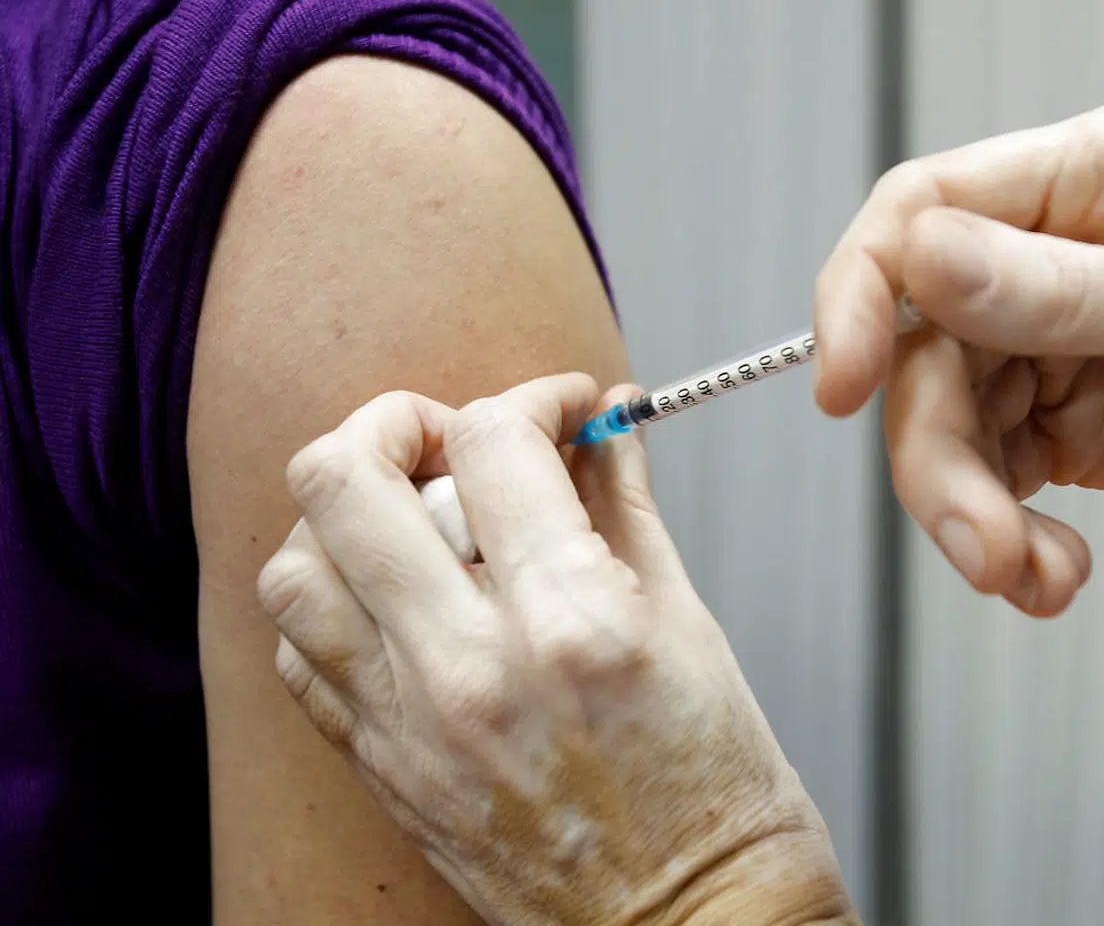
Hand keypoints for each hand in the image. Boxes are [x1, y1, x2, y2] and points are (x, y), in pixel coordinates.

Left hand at [255, 378, 856, 925]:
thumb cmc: (717, 799)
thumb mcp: (693, 629)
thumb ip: (627, 509)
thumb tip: (606, 429)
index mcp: (572, 621)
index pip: (496, 440)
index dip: (535, 396)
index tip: (563, 407)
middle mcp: (471, 666)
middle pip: (345, 476)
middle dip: (398, 420)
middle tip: (451, 434)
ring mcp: (411, 723)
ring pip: (294, 562)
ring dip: (348, 515)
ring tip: (413, 519)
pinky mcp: (382, 767)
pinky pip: (298, 653)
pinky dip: (332, 602)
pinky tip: (396, 600)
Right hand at [814, 96, 1103, 617]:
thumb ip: (1061, 292)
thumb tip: (919, 260)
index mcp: (1099, 182)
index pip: (926, 213)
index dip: (862, 294)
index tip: (841, 383)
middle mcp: (1066, 258)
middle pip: (929, 349)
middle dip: (937, 457)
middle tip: (979, 541)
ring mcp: (1072, 347)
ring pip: (955, 427)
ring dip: (972, 514)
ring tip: (1024, 575)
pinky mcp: (1085, 429)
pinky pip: (1004, 481)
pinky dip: (1012, 540)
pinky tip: (1054, 576)